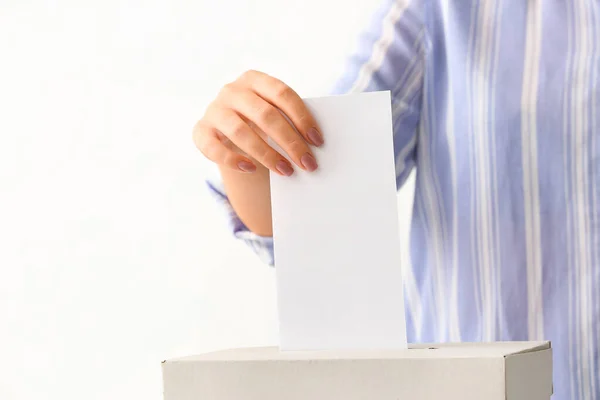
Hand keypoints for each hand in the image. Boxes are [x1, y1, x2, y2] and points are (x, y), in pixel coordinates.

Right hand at [193, 70, 323, 175]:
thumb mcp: (274, 116)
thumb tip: (316, 144)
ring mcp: (214, 110)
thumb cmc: (261, 125)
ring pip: (240, 132)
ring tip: (286, 171)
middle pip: (265, 115)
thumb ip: (289, 121)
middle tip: (307, 163)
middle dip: (290, 142)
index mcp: (254, 79)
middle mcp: (231, 90)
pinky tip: (251, 169)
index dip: (302, 117)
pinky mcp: (201, 131)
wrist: (229, 137)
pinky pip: (214, 148)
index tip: (318, 141)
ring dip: (267, 154)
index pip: (282, 94)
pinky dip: (233, 159)